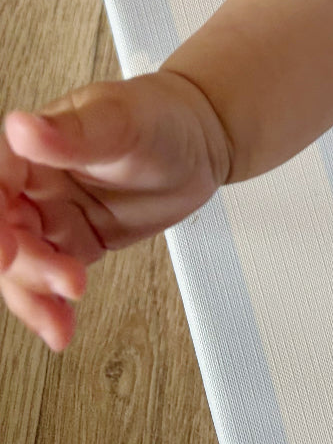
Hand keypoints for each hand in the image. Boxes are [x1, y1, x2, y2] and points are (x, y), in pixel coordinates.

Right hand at [0, 70, 232, 350]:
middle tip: (60, 278)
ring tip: (67, 305)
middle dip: (23, 264)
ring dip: (35, 292)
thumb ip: (71, 134)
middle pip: (4, 231)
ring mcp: (51, 215)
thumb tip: (22, 127)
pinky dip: (48, 307)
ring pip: (20, 264)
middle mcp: (34, 182)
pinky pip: (47, 281)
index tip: (7, 250)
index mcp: (32, 145)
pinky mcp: (72, 244)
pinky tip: (59, 326)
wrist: (203, 143)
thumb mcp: (120, 121)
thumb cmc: (162, 117)